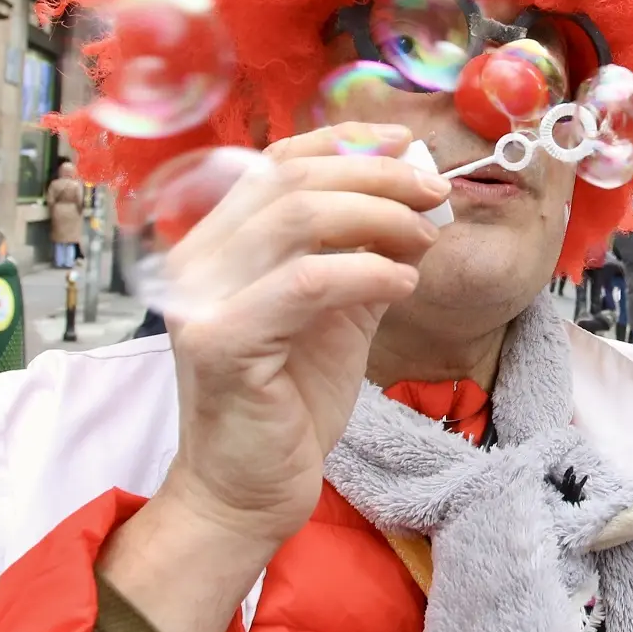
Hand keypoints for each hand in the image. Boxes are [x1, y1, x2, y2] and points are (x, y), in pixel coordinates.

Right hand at [150, 123, 446, 544]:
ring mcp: (200, 299)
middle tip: (436, 193)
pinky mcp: (220, 343)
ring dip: (380, 218)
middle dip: (378, 176)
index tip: (408, 143)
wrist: (248, 490)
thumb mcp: (339, 311)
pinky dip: (367, 272)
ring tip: (426, 239)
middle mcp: (196, 261)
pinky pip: (306, 283)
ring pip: (298, 218)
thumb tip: (420, 197)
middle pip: (292, 179)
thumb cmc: (291, 401)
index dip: (345, 141)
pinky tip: (403, 286)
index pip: (277, 162)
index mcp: (217, 243)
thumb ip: (367, 253)